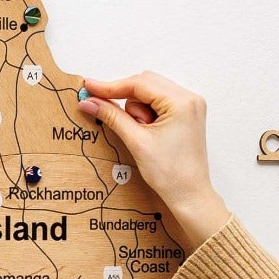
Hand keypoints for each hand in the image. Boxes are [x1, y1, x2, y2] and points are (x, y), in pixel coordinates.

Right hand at [77, 71, 231, 251]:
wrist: (189, 194)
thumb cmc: (170, 174)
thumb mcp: (136, 142)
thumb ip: (112, 116)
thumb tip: (88, 101)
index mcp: (181, 102)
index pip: (139, 84)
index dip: (111, 86)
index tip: (89, 87)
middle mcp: (189, 98)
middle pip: (145, 84)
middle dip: (128, 103)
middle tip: (120, 122)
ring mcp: (189, 105)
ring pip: (150, 93)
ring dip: (138, 111)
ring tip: (144, 135)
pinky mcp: (186, 114)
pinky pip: (158, 103)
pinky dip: (146, 114)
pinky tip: (147, 132)